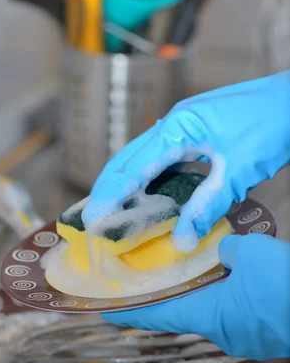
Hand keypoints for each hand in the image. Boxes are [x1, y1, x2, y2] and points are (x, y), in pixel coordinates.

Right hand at [83, 71, 289, 251]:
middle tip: (93, 217)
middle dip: (111, 187)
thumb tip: (180, 241)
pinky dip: (153, 177)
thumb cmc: (271, 126)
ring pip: (146, 156)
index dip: (111, 194)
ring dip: (130, 182)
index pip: (133, 166)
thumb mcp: (237, 170)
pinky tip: (153, 194)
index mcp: (178, 126)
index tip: (91, 218)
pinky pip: (165, 156)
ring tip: (115, 209)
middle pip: (131, 157)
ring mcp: (185, 123)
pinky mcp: (197, 130)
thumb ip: (207, 205)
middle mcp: (174, 122)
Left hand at [104, 233, 289, 360]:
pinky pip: (237, 315)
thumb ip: (227, 249)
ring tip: (191, 276)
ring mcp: (247, 338)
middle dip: (168, 299)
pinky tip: (232, 281)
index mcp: (208, 317)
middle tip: (151, 282)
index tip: (107, 312)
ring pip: (214, 315)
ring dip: (201, 297)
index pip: (157, 316)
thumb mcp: (249, 253)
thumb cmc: (282, 284)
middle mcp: (223, 333)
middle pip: (184, 315)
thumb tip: (222, 250)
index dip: (130, 313)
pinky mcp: (266, 335)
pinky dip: (227, 299)